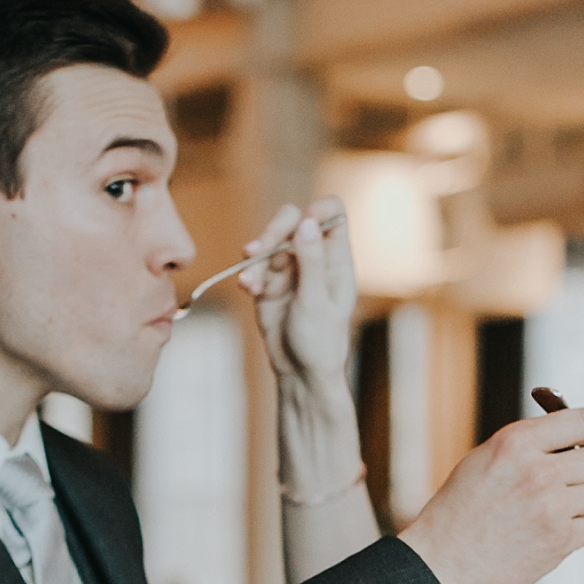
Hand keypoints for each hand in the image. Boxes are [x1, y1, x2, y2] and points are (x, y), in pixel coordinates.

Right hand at [241, 200, 356, 386]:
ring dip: (255, 256)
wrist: (300, 374)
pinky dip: (248, 274)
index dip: (318, 210)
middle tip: (257, 250)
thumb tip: (307, 222)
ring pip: (269, 242)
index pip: (333, 214)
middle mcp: (313, 258)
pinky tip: (248, 290)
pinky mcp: (268, 284)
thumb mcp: (316, 301)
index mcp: (335, 259)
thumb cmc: (321, 342)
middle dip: (274, 231)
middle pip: (293, 220)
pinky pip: (254, 267)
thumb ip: (311, 261)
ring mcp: (289, 270)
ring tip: (249, 281)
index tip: (303, 224)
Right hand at [402, 407, 583, 583]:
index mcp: (516, 442)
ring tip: (567, 508)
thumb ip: (529, 445)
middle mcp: (538, 470)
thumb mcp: (485, 459)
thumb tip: (574, 440)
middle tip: (583, 480)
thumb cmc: (457, 514)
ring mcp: (551, 507)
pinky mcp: (559, 541)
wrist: (439, 564)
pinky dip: (580, 531)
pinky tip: (555, 532)